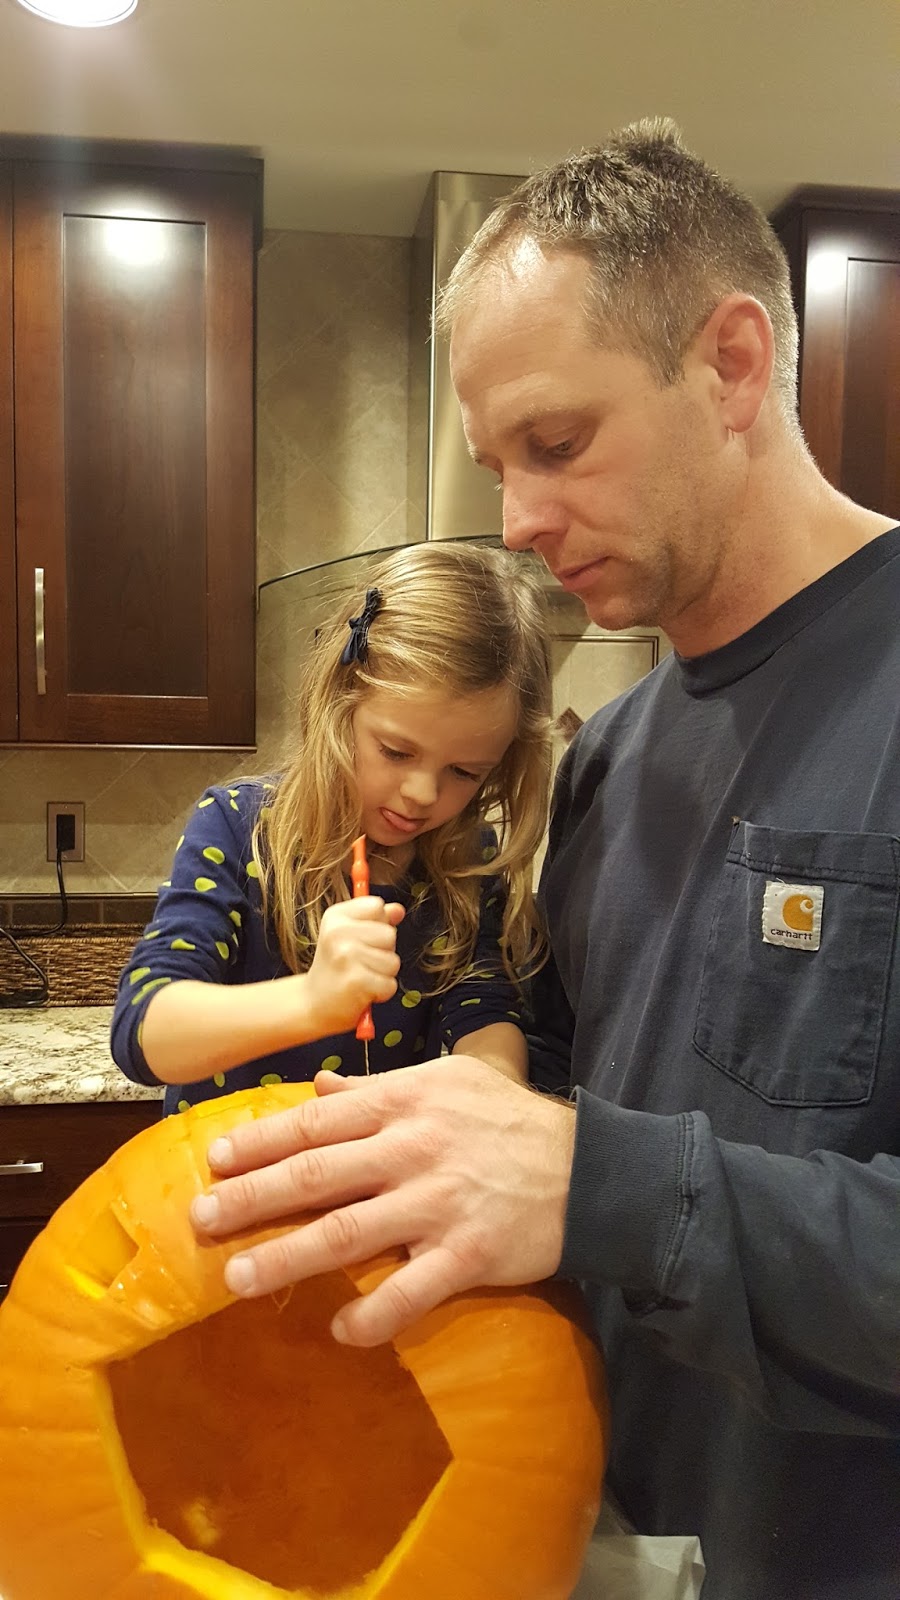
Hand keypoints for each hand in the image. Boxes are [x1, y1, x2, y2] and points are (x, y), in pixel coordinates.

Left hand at [190, 1059, 575, 1345]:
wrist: (591, 1170)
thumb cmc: (508, 1122)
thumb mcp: (446, 1084)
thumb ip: (379, 1088)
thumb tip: (319, 1087)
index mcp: (404, 1103)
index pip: (317, 1121)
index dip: (261, 1141)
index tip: (215, 1160)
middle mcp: (413, 1149)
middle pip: (317, 1176)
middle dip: (251, 1198)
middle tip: (200, 1220)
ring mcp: (439, 1204)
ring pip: (348, 1234)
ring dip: (288, 1259)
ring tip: (239, 1280)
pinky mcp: (470, 1255)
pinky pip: (412, 1292)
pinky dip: (373, 1314)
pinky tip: (341, 1330)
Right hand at [304, 896, 403, 1036]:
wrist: (313, 1005)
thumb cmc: (335, 969)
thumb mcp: (349, 936)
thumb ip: (376, 920)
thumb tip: (398, 909)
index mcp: (335, 916)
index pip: (376, 906)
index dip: (377, 924)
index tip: (360, 939)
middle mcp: (338, 932)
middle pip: (390, 934)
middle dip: (383, 953)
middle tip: (359, 964)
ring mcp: (346, 956)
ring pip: (393, 961)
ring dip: (382, 975)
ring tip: (360, 978)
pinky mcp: (356, 981)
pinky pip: (390, 984)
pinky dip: (381, 993)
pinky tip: (362, 992)